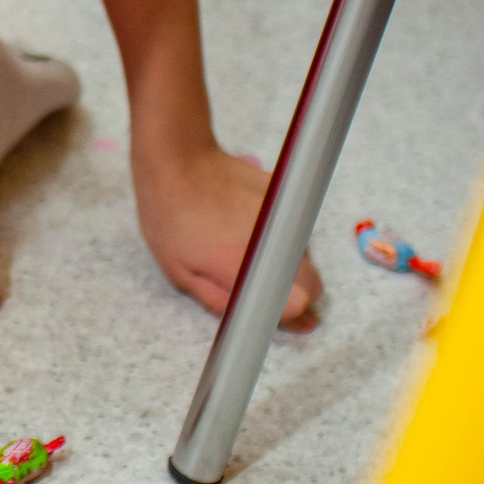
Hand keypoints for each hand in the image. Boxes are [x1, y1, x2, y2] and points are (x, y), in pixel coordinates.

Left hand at [135, 145, 320, 327]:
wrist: (177, 160)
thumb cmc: (170, 219)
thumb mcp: (183, 275)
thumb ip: (227, 304)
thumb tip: (264, 324)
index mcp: (247, 264)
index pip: (300, 303)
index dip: (285, 314)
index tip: (265, 309)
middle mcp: (277, 239)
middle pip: (312, 284)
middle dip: (289, 291)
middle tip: (247, 278)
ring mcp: (286, 214)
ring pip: (303, 257)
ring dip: (281, 260)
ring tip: (238, 243)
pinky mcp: (288, 195)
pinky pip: (293, 227)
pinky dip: (276, 232)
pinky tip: (242, 221)